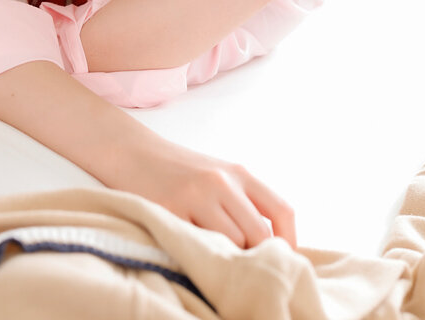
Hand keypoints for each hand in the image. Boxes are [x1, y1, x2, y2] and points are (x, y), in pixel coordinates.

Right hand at [122, 138, 295, 249]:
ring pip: (230, 244)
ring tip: (218, 262)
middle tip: (247, 271)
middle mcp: (220, 182)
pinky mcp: (168, 210)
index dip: (290, 242)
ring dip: (228, 259)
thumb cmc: (181, 172)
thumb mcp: (219, 177)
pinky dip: (200, 256)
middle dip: (255, 257)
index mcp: (238, 173)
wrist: (134, 153)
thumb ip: (244, 204)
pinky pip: (196, 245)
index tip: (285, 262)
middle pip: (258, 235)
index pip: (281, 210)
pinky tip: (196, 255)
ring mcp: (194, 196)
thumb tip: (274, 249)